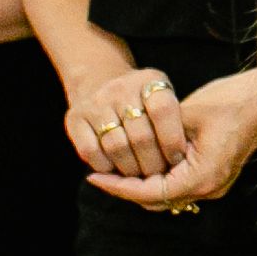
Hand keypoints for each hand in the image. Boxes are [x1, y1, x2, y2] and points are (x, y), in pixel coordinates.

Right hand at [65, 64, 194, 179]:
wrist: (98, 79)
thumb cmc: (141, 97)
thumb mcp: (161, 95)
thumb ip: (173, 120)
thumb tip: (181, 161)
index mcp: (149, 80)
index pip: (164, 111)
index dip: (172, 140)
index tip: (178, 158)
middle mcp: (121, 89)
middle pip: (141, 137)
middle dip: (153, 163)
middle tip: (159, 175)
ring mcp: (96, 103)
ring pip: (117, 148)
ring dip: (131, 170)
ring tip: (140, 176)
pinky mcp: (75, 119)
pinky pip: (91, 152)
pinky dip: (105, 167)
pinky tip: (115, 170)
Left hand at [89, 68, 256, 209]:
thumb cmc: (231, 101)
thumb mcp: (186, 114)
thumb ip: (158, 135)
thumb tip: (129, 146)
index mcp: (202, 177)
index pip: (148, 193)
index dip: (118, 187)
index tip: (94, 177)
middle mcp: (209, 188)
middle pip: (156, 200)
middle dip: (126, 189)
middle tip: (100, 173)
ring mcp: (215, 185)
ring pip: (167, 195)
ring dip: (142, 184)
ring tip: (116, 168)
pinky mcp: (216, 176)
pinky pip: (179, 185)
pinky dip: (159, 178)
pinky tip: (143, 162)